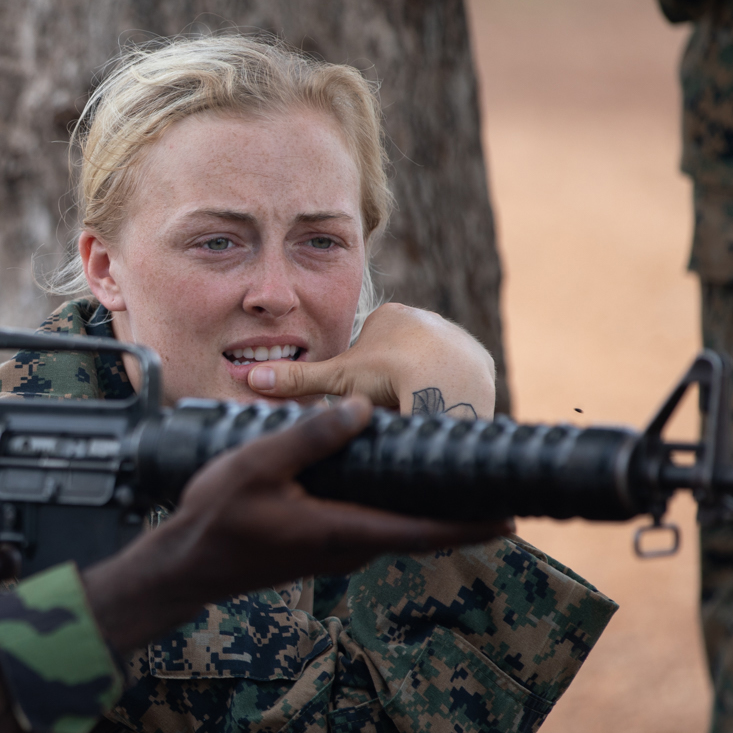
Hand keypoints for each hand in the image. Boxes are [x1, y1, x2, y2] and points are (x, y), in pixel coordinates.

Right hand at [81, 396, 510, 653]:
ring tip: (460, 482)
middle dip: (460, 514)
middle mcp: (349, 547)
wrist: (187, 564)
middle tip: (502, 492)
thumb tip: (361, 410)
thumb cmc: (215, 518)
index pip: (423, 532)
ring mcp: (337, 550)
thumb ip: (309, 437)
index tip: (510, 518)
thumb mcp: (255, 466)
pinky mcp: (323, 545)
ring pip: (397, 528)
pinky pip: (375, 526)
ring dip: (429, 511)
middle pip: (419, 532)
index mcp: (342, 530)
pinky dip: (399, 510)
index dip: (469, 525)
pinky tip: (399, 486)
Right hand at [243, 302, 494, 418]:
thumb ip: (297, 380)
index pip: (366, 349)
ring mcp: (456, 339)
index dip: (359, 378)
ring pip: (428, 372)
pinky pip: (458, 383)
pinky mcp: (480, 361)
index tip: (362, 398)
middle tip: (386, 411)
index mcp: (389, 315)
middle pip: (398, 360)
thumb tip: (251, 377)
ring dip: (419, 392)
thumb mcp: (337, 380)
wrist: (447, 381)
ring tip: (411, 416)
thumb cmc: (388, 375)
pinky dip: (447, 399)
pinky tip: (438, 414)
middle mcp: (426, 319)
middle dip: (391, 385)